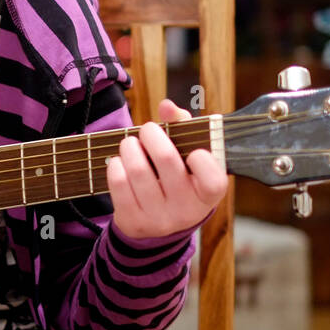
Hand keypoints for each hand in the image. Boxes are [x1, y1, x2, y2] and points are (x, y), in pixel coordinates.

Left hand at [105, 99, 228, 239]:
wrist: (158, 223)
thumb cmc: (179, 179)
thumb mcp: (189, 158)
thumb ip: (183, 128)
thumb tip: (166, 106)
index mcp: (208, 194)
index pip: (213, 180)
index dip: (203, 160)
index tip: (192, 151)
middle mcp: (186, 210)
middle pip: (167, 160)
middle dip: (152, 134)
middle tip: (147, 129)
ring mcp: (159, 219)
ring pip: (138, 170)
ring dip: (129, 147)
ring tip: (130, 143)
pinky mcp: (134, 222)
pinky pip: (119, 184)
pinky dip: (116, 165)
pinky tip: (120, 162)